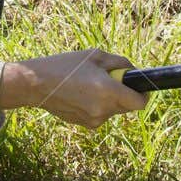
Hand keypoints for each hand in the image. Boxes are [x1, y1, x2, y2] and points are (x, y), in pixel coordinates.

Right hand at [0, 48, 149, 128]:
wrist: (37, 85)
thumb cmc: (66, 66)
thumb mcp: (95, 56)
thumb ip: (120, 63)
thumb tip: (133, 71)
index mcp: (109, 91)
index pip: (140, 103)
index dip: (143, 94)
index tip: (138, 86)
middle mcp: (104, 109)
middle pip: (128, 107)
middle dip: (124, 93)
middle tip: (108, 79)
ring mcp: (94, 120)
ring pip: (114, 110)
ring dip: (110, 99)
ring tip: (90, 85)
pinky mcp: (85, 124)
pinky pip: (101, 114)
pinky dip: (98, 105)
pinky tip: (81, 94)